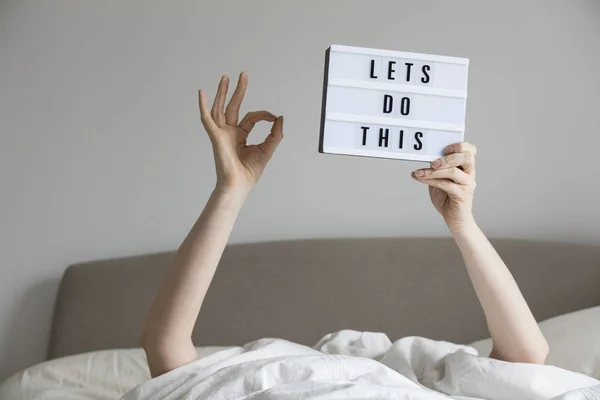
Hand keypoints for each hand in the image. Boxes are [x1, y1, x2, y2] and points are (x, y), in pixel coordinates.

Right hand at [199, 72, 283, 190]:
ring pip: (220, 108)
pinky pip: (207, 118)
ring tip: (225, 78)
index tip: (274, 118)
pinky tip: (202, 93)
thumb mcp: (267, 149)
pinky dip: (203, 105)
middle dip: (238, 90)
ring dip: (222, 92)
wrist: (239, 184)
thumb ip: (275, 134)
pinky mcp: (216, 135)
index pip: (250, 117)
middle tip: (243, 75)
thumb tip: (280, 118)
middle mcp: (228, 132)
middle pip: (232, 106)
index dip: (264, 114)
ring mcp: (221, 133)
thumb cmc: (249, 171)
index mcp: (239, 136)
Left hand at [411, 142, 476, 232]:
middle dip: (449, 157)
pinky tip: (419, 178)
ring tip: (420, 172)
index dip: (460, 146)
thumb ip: (437, 167)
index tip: (444, 147)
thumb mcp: (440, 178)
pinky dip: (431, 180)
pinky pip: (446, 185)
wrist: (454, 219)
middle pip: (467, 158)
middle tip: (433, 162)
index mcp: (466, 167)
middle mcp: (470, 174)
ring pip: (454, 172)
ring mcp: (467, 185)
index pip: (470, 150)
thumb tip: (425, 155)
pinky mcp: (462, 195)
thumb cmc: (447, 197)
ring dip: (435, 171)